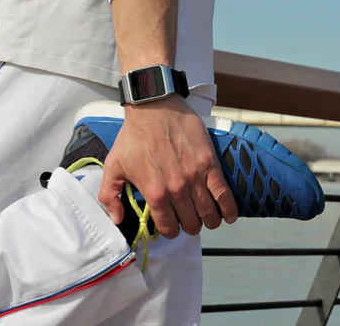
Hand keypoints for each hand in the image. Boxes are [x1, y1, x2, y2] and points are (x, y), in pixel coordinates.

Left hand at [99, 94, 237, 238]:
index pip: (168, 227)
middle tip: (190, 220)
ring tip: (209, 218)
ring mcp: (195, 178)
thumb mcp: (113, 166)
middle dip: (191, 226)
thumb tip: (117, 219)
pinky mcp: (210, 165)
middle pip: (192, 223)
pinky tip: (229, 215)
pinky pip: (224, 194)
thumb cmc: (134, 136)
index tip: (172, 226)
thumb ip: (110, 196)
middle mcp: (176, 189)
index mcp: (154, 193)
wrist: (154, 108)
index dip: (171, 230)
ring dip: (210, 221)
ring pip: (210, 213)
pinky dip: (229, 209)